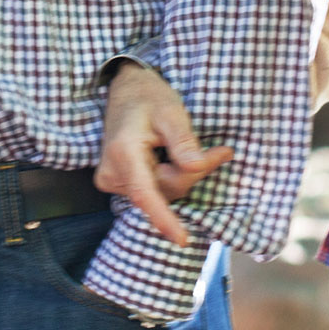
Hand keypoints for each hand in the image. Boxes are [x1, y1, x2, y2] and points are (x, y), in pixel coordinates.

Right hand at [95, 62, 232, 245]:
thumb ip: (183, 141)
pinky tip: (169, 158)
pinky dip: (168, 178)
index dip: (164, 219)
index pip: (145, 194)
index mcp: (123, 152)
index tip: (182, 239)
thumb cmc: (148, 97)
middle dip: (190, 174)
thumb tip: (198, 166)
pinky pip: (152, 191)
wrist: (124, 90)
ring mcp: (111, 180)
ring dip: (179, 176)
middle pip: (162, 192)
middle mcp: (112, 172)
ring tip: (185, 148)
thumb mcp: (171, 111)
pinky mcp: (116, 183)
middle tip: (217, 151)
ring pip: (159, 194)